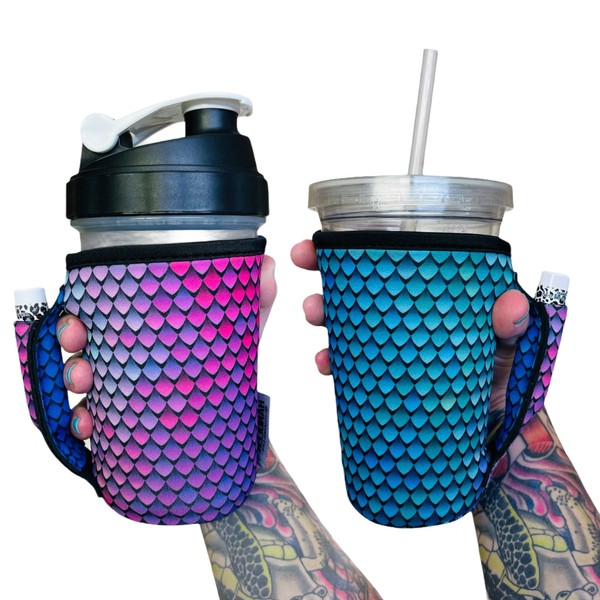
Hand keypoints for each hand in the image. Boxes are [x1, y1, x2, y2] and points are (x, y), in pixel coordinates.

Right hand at [56, 255, 276, 439]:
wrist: (232, 405)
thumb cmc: (225, 356)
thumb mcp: (239, 326)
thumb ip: (256, 297)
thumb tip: (269, 264)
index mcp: (142, 321)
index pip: (99, 309)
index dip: (79, 313)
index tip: (77, 321)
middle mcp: (123, 348)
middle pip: (81, 341)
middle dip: (70, 347)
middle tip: (79, 354)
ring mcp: (119, 382)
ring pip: (81, 379)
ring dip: (74, 386)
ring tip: (84, 396)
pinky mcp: (124, 413)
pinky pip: (94, 417)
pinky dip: (85, 423)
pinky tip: (88, 428)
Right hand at [290, 239, 529, 418]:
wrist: (495, 430)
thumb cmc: (505, 378)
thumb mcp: (512, 346)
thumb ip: (513, 327)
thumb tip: (510, 305)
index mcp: (433, 291)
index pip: (393, 256)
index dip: (360, 242)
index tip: (329, 233)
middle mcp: (406, 312)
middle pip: (359, 282)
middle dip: (325, 266)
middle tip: (304, 259)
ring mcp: (391, 343)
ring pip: (345, 318)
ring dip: (322, 310)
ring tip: (314, 313)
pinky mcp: (381, 374)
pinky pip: (348, 362)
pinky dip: (331, 360)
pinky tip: (326, 362)